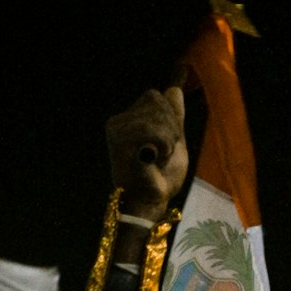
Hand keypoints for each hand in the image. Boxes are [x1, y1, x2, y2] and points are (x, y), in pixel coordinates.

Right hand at [106, 86, 187, 218]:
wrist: (152, 201)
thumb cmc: (162, 176)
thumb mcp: (174, 140)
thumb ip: (174, 116)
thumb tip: (174, 89)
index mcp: (127, 119)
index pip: (155, 96)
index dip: (170, 118)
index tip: (167, 144)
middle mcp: (117, 122)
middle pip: (156, 100)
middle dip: (171, 127)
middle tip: (162, 153)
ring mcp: (116, 130)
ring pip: (157, 114)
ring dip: (168, 139)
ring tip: (158, 158)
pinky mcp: (119, 141)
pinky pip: (153, 129)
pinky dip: (163, 146)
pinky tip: (154, 161)